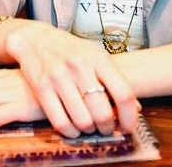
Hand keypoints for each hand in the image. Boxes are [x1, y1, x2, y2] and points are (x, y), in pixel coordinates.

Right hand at [6, 23, 139, 138]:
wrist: (36, 39)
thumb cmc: (71, 50)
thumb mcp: (96, 56)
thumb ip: (114, 80)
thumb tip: (135, 109)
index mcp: (99, 58)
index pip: (124, 94)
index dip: (129, 118)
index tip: (127, 128)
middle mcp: (80, 66)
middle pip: (103, 113)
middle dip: (107, 128)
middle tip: (105, 128)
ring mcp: (59, 77)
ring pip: (82, 121)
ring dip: (89, 131)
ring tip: (89, 126)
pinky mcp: (41, 88)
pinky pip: (60, 122)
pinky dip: (70, 133)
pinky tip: (73, 129)